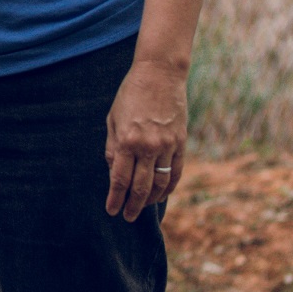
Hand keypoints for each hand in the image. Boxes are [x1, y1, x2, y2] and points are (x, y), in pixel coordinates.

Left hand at [104, 56, 188, 220]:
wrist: (160, 74)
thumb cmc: (131, 95)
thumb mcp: (113, 119)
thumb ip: (113, 148)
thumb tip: (114, 173)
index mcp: (127, 141)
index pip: (120, 179)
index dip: (115, 198)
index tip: (112, 211)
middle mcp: (148, 146)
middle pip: (140, 186)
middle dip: (133, 205)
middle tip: (127, 217)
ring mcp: (167, 145)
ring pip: (160, 182)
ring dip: (151, 199)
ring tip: (143, 207)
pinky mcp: (181, 142)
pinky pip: (176, 171)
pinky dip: (169, 186)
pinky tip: (161, 194)